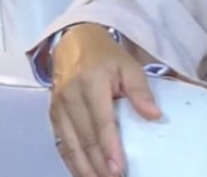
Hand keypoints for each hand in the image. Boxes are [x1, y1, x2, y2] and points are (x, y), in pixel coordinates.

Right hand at [49, 23, 161, 176]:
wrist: (74, 43)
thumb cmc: (107, 57)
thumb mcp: (130, 66)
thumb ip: (141, 91)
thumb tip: (155, 116)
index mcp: (91, 83)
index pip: (101, 123)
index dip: (110, 148)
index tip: (118, 169)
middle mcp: (70, 97)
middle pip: (84, 139)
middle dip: (98, 165)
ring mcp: (58, 108)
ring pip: (70, 145)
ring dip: (83, 168)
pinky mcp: (52, 115)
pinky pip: (61, 143)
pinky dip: (71, 161)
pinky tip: (82, 173)